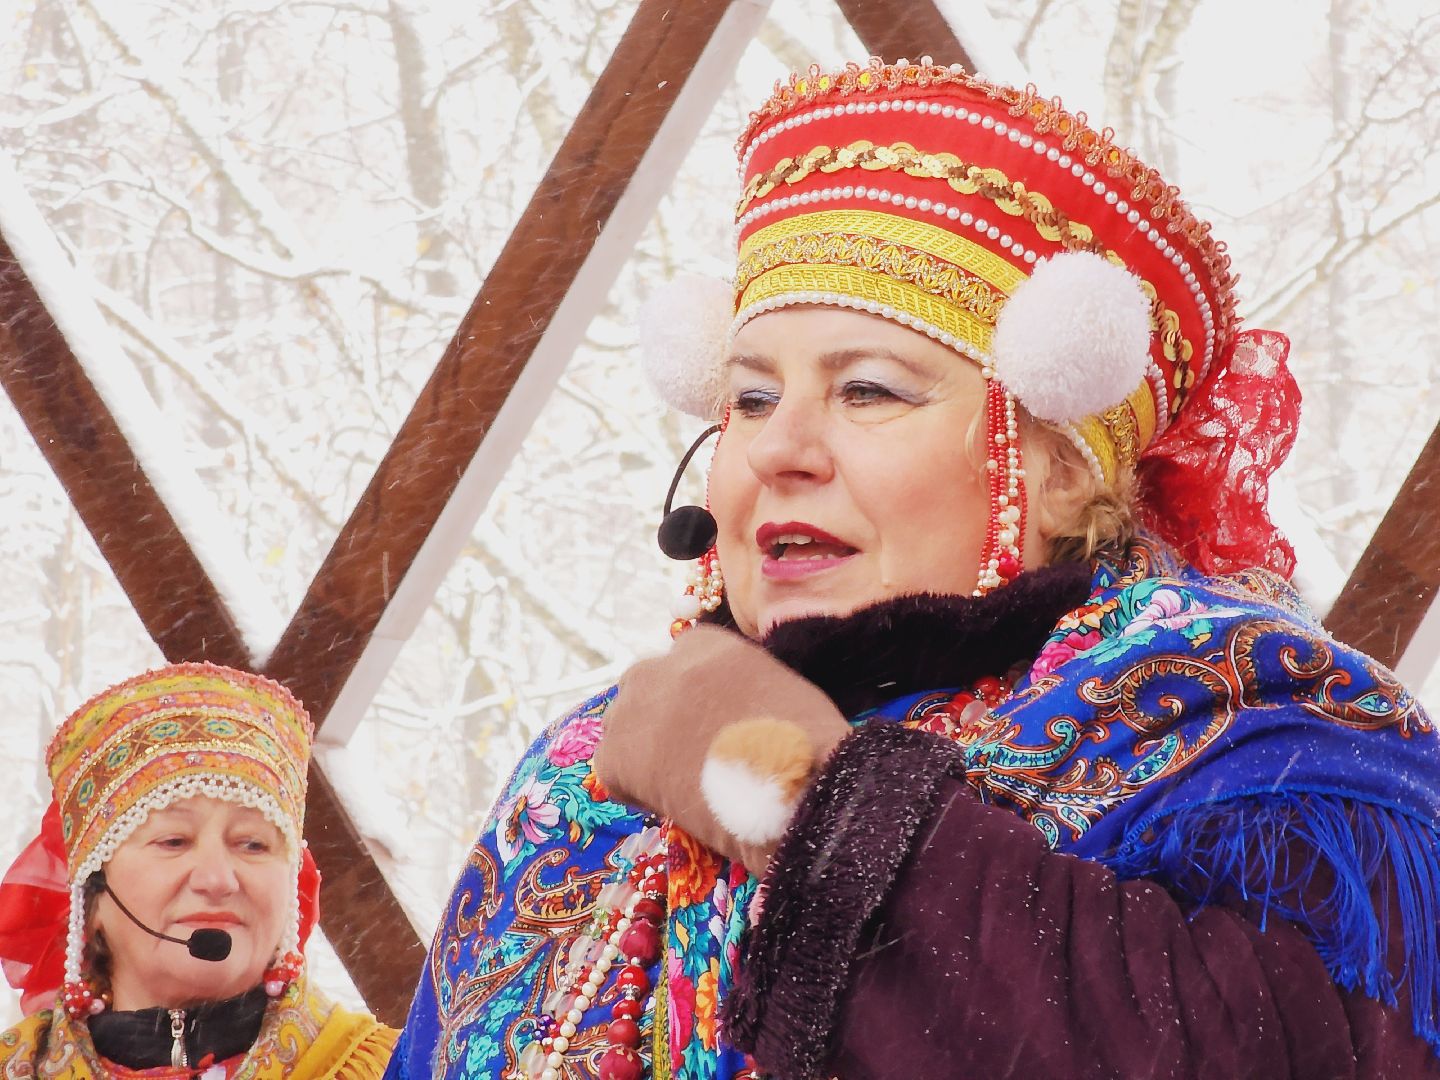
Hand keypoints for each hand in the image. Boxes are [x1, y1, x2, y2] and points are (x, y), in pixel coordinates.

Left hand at [593, 625, 848, 872]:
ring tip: (681, 782)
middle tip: (690, 754)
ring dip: (643, 747)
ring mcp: (632, 708)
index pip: (681, 661)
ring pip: (622, 724)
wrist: (798, 787)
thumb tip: (727, 705)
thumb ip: (738, 682)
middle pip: (644, 686)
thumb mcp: (777, 686)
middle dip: (660, 716)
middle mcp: (661, 665)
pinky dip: (635, 789)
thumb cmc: (807, 743)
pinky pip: (613, 770)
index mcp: (705, 643)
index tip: (710, 725)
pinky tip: (672, 803)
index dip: (693, 698)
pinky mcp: (615, 755)